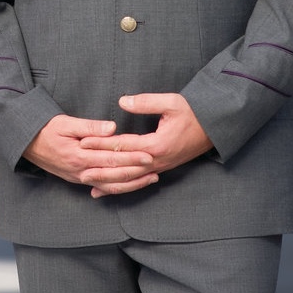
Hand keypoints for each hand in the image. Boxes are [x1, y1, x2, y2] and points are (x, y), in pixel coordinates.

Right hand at [22, 114, 154, 189]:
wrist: (24, 143)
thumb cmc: (44, 129)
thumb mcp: (64, 122)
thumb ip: (89, 126)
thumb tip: (112, 128)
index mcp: (79, 156)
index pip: (111, 159)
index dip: (131, 158)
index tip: (149, 154)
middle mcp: (81, 171)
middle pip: (115, 175)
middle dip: (137, 172)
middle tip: (156, 167)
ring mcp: (79, 178)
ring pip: (110, 185)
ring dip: (132, 183)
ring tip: (151, 178)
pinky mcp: (78, 179)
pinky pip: (102, 187)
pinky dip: (117, 188)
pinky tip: (129, 186)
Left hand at [83, 93, 211, 195]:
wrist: (215, 128)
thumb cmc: (193, 113)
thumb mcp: (171, 102)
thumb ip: (146, 102)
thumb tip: (122, 102)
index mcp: (157, 145)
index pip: (123, 145)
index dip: (102, 143)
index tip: (82, 142)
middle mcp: (157, 160)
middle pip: (123, 166)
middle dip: (100, 167)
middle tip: (78, 167)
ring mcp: (159, 167)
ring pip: (129, 178)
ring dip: (108, 181)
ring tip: (87, 183)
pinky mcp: (161, 168)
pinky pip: (138, 180)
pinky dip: (121, 185)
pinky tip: (106, 190)